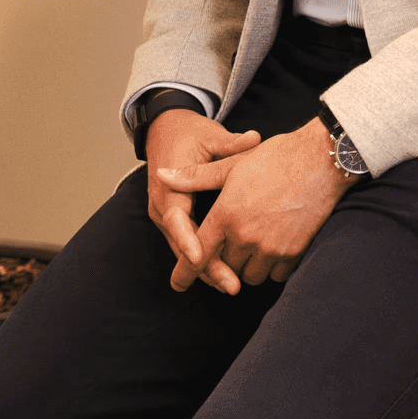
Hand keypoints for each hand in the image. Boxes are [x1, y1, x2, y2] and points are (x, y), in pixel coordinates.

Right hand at [145, 108, 261, 286]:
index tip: (201, 256)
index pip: (176, 218)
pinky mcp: (175, 221)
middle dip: (204, 266)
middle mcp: (163, 205)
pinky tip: (224, 278)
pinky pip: (188, 245)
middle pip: (181, 243)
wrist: (166, 131)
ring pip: (184, 250)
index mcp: (169, 185)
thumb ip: (231, 143)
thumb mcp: (210, 135)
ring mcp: (167, 216)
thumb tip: (254, 138)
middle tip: (231, 285)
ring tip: (232, 287)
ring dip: (206, 270)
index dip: (189, 240)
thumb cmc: (190, 133)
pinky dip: (204, 262)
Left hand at [157, 117, 352, 293]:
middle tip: (232, 245)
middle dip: (224, 260)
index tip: (177, 284)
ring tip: (253, 247)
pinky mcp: (294, 252)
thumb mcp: (232, 164)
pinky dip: (272, 268)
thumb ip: (195, 177)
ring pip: (249, 275)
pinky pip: (276, 275)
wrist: (322, 161)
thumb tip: (161, 176)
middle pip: (225, 266)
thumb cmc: (277, 158)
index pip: (198, 253)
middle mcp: (246, 235)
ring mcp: (271, 247)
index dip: (185, 272)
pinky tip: (274, 248)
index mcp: (226, 214)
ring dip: (247, 267)